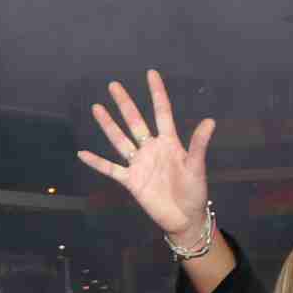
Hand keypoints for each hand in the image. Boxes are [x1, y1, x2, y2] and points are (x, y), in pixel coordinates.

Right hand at [78, 69, 216, 240]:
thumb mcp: (197, 167)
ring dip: (108, 125)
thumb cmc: (194, 192)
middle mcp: (151, 149)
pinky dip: (96, 162)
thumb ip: (199, 144)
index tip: (151, 73)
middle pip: (135, 121)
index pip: (162, 112)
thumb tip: (210, 121)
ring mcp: (139, 164)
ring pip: (120, 140)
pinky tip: (82, 153)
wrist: (184, 218)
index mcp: (169, 142)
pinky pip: (110, 169)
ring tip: (96, 108)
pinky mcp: (131, 181)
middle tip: (114, 85)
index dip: (157, 93)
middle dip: (125, 103)